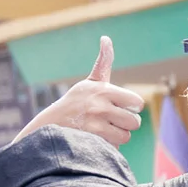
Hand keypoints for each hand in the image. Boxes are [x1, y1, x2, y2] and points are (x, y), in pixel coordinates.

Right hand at [19, 36, 144, 145]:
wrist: (50, 126)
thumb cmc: (75, 103)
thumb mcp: (89, 83)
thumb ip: (103, 63)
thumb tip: (106, 38)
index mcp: (103, 90)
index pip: (137, 102)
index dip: (132, 107)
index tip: (120, 107)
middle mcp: (100, 106)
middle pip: (134, 122)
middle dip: (126, 124)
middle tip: (111, 121)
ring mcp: (95, 125)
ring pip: (126, 136)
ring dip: (118, 137)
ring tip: (103, 131)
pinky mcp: (92, 142)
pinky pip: (115, 147)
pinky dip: (109, 147)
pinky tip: (96, 141)